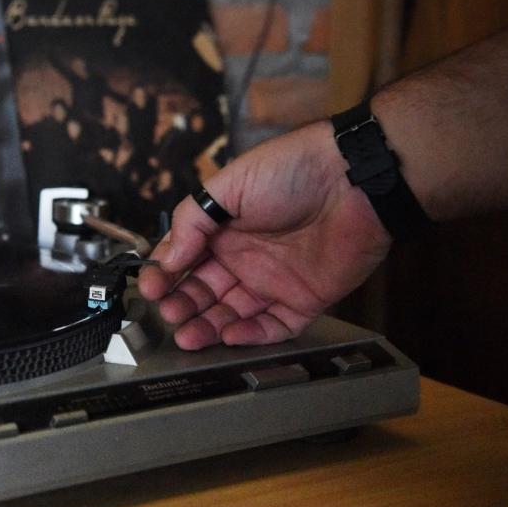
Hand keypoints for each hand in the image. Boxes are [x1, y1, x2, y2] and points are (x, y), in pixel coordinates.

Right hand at [138, 120, 391, 348]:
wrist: (355, 178)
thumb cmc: (293, 169)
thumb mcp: (229, 185)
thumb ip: (192, 221)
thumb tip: (166, 258)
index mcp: (223, 229)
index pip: (184, 260)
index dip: (165, 276)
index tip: (151, 288)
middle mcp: (244, 257)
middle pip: (204, 292)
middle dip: (183, 306)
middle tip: (169, 315)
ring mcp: (273, 280)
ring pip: (233, 314)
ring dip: (208, 327)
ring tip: (188, 337)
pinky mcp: (304, 299)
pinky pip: (274, 326)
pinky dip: (251, 336)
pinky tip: (229, 336)